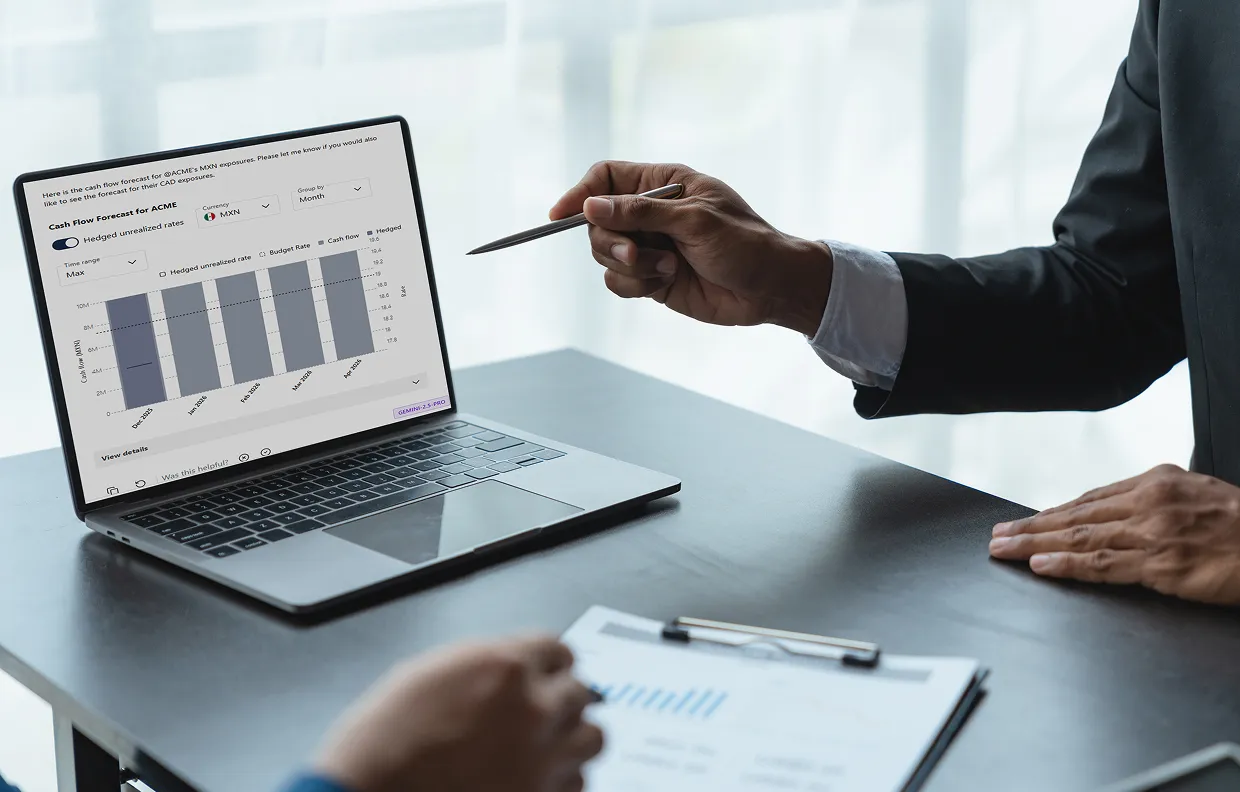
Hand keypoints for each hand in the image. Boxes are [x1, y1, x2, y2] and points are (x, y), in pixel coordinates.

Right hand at [313, 636, 603, 791]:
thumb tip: (508, 666)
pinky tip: (540, 776)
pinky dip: (563, 778)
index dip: (548, 662)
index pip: (558, 649)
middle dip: (560, 698)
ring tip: (550, 742)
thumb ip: (482, 664)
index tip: (547, 671)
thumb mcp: (428, 673)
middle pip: (580, 692)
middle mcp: (532, 708)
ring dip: (572, 737)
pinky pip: (578, 783)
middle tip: (543, 708)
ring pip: (593, 737)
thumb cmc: (383, 741)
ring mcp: (541, 758)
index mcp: (504, 666)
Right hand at [549, 161, 833, 334]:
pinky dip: (635, 286)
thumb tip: (591, 206)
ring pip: (604, 254)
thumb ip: (640, 213)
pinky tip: (666, 283)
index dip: (581, 193)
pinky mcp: (651, 277)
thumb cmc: (745, 244)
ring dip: (629, 266)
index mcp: (664, 183)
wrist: (771, 290)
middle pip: (597, 221)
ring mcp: (649, 246)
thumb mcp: (694, 221)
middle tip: (636, 254)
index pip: (606, 177)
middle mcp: (650, 212)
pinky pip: (618, 281)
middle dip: (610, 242)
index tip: (562, 215)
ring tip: (667, 269)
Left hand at [988, 464, 1239, 604]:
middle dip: (1030, 527)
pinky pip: (1103, 566)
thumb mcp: (1194, 495)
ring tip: (1005, 551)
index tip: (1024, 522)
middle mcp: (1149, 503)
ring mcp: (1153, 534)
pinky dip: (1067, 566)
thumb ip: (1153, 502)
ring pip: (1080, 539)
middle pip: (1075, 516)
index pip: (1090, 499)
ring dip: (1035, 545)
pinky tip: (1042, 567)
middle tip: (997, 536)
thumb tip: (1114, 513)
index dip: (1053, 513)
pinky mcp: (1161, 565)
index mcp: (1155, 481)